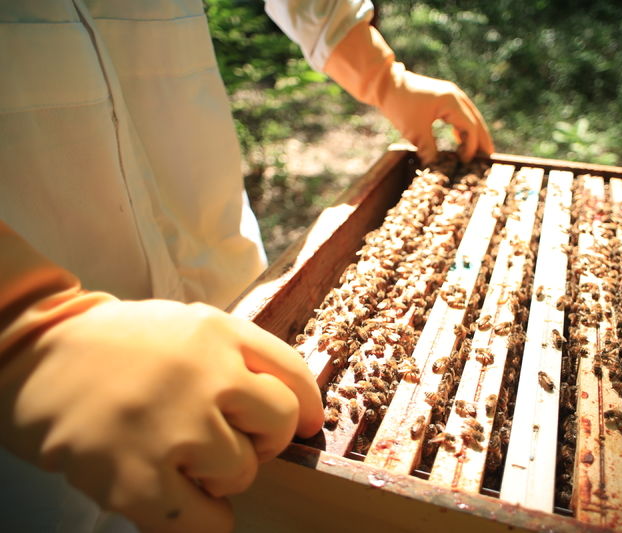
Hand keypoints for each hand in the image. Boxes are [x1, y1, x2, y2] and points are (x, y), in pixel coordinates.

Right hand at [0, 225, 322, 532]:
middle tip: (225, 440)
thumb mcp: (188, 325)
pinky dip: (202, 520)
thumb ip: (240, 356)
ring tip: (181, 460)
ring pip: (243, 474)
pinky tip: (177, 499)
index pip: (294, 375)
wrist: (34, 356)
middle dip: (261, 441)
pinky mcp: (136, 478)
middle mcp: (205, 375)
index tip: (304, 425)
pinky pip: (205, 522)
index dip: (306, 407)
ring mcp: (172, 427)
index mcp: (219, 333)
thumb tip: (298, 409)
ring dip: (221, 478)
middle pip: (280, 425)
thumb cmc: (120, 347)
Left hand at [325, 21, 493, 164]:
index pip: (469, 127)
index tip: (465, 162)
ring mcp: (451, 94)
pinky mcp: (443, 96)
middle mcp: (456, 96)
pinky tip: (460, 140)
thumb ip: (428, 150)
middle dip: (482, 140)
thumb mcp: (414, 131)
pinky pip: (460, 113)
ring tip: (479, 151)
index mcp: (451, 102)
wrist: (386, 84)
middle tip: (489, 157)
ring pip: (469, 116)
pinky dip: (462, 127)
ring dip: (474, 133)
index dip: (470, 147)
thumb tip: (436, 167)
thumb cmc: (400, 105)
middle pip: (476, 120)